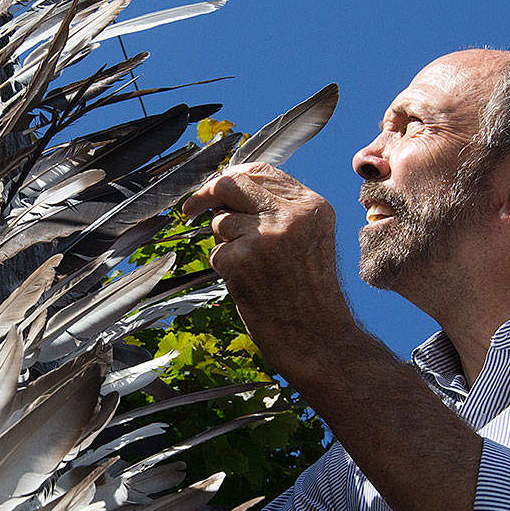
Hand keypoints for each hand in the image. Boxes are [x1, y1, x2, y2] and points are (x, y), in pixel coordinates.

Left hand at [181, 162, 364, 383]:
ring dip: (224, 243)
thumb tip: (228, 192)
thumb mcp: (307, 240)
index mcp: (311, 207)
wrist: (318, 339)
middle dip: (206, 194)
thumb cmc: (307, 295)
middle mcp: (292, 215)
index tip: (214, 187)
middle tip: (191, 209)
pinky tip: (249, 285)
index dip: (232, 175)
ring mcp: (266, 236)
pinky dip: (224, 269)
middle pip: (232, 184)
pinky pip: (216, 253)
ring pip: (221, 221)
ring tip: (251, 268)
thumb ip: (277, 212)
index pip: (262, 171)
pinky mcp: (243, 259)